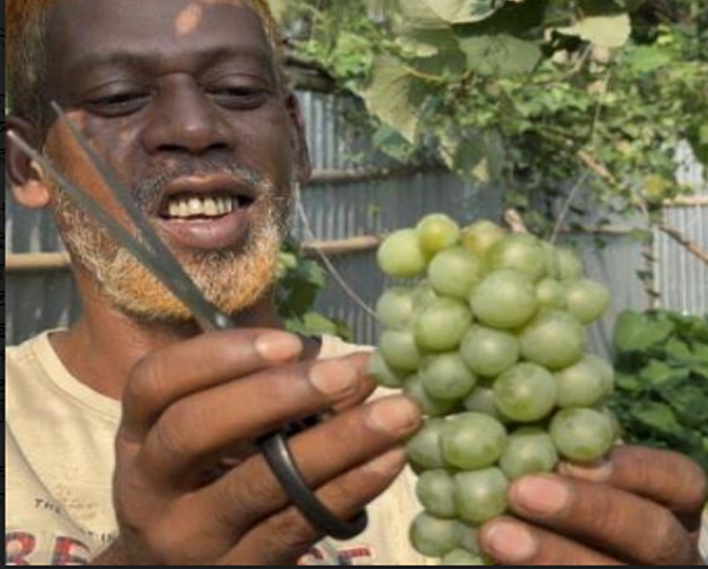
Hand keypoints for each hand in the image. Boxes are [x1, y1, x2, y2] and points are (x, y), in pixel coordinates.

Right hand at [90, 330, 422, 564]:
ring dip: (338, 442)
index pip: (156, 383)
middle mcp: (150, 487)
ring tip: (396, 413)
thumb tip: (347, 363)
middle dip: (278, 395)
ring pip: (259, 484)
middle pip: (195, 430)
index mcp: (140, 436)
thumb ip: (256, 396)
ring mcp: (189, 537)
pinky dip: (350, 488)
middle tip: (351, 373)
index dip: (219, 356)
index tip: (290, 343)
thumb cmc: (207, 484)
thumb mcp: (205, 440)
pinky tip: (389, 460)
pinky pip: (297, 525)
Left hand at [478, 446, 707, 564]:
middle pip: (653, 536)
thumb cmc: (561, 507)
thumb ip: (558, 447)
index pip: (681, 481)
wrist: (559, 556)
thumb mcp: (574, 477)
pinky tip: (481, 562)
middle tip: (522, 489)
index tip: (572, 452)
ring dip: (552, 556)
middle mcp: (668, 554)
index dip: (635, 467)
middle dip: (591, 512)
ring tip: (492, 534)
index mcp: (672, 509)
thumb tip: (500, 384)